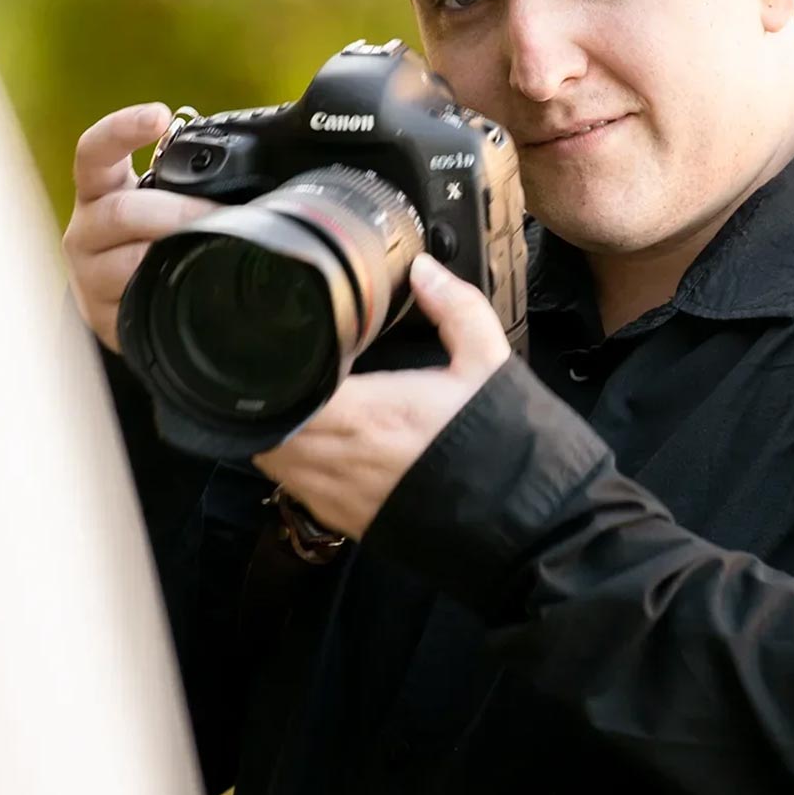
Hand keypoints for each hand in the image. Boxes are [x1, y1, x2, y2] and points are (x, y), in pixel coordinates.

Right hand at [61, 102, 218, 351]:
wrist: (127, 303)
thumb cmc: (153, 239)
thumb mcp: (164, 203)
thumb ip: (191, 183)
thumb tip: (269, 172)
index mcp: (100, 190)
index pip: (95, 151)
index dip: (122, 129)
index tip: (158, 116)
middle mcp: (86, 228)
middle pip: (122, 212)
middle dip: (179, 212)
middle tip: (223, 215)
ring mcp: (89, 274)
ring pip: (128, 262)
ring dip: (175, 255)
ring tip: (215, 251)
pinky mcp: (102, 316)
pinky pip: (134, 304)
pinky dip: (167, 294)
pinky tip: (193, 289)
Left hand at [253, 254, 511, 539]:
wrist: (524, 521)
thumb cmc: (503, 446)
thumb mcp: (488, 363)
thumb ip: (455, 308)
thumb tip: (425, 271)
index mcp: (366, 413)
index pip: (285, 396)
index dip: (271, 376)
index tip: (280, 354)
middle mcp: (343, 459)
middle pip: (268, 431)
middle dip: (270, 403)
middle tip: (283, 376)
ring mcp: (342, 496)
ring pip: (277, 464)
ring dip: (279, 436)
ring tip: (298, 408)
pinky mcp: (351, 523)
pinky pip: (300, 493)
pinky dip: (298, 468)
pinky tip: (323, 449)